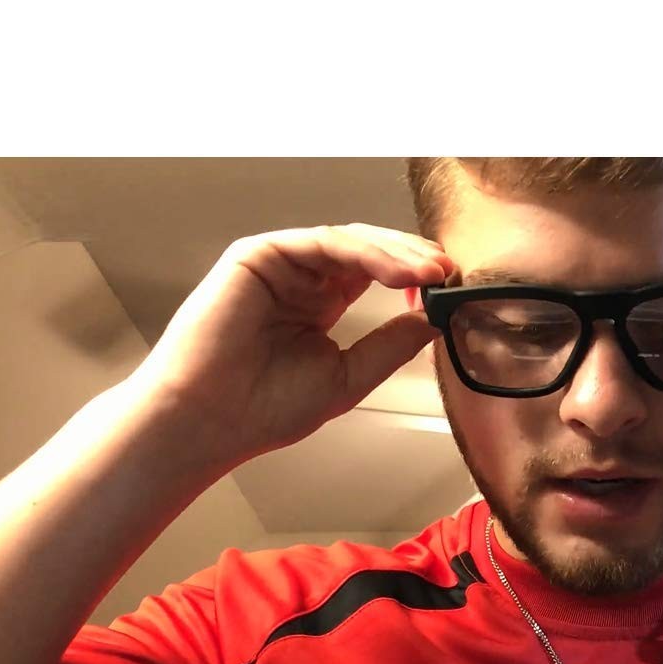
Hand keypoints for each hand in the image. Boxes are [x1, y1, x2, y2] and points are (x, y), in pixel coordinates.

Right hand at [129, 224, 456, 468]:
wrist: (210, 421)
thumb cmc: (264, 408)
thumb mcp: (348, 377)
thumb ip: (389, 345)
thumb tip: (433, 320)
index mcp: (321, 305)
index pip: (378, 275)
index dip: (416, 279)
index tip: (452, 292)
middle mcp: (303, 279)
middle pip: (369, 251)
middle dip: (414, 259)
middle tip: (450, 273)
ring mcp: (281, 264)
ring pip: (351, 242)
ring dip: (397, 254)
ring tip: (432, 273)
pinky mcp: (259, 254)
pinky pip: (323, 243)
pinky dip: (365, 253)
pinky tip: (398, 272)